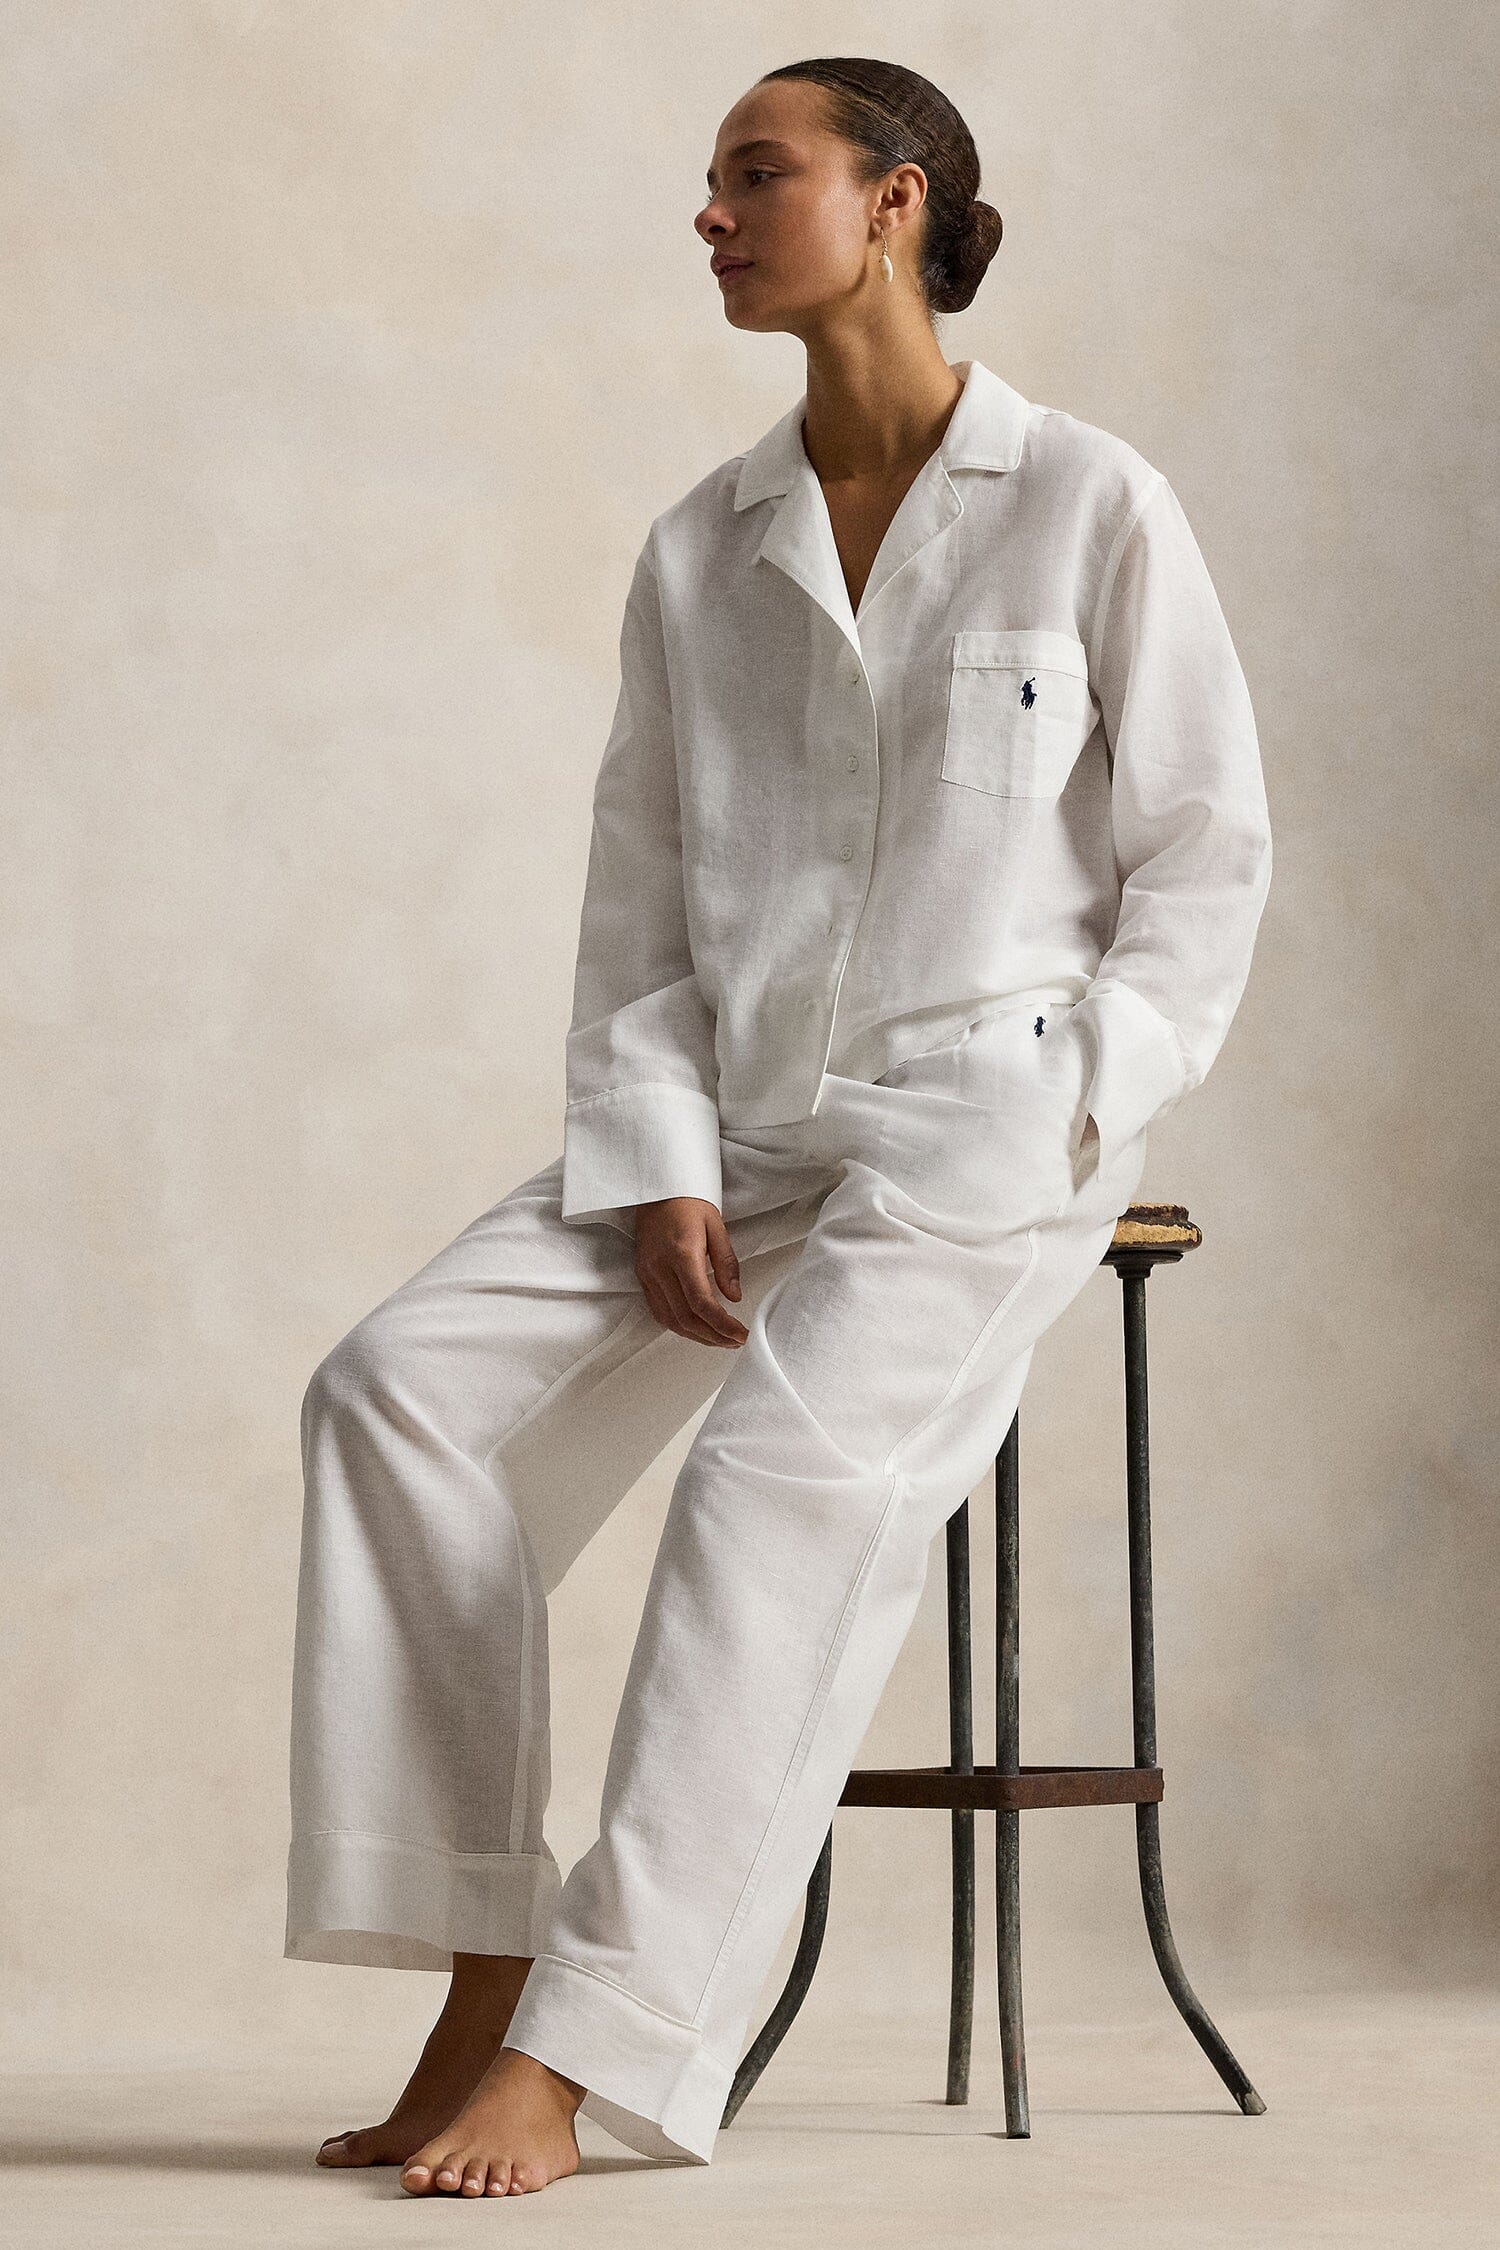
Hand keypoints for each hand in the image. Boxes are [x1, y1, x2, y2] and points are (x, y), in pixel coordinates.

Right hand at [633, 1197, 747, 1346]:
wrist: (657, 1187)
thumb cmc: (688, 1201)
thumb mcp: (716, 1226)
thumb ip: (726, 1263)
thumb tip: (735, 1297)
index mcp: (682, 1254)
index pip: (701, 1303)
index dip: (722, 1325)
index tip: (740, 1334)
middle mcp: (660, 1267)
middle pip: (686, 1317)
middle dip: (713, 1336)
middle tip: (734, 1342)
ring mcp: (648, 1273)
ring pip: (670, 1319)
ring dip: (696, 1335)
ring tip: (719, 1340)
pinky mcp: (642, 1274)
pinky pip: (658, 1310)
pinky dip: (677, 1325)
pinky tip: (695, 1328)